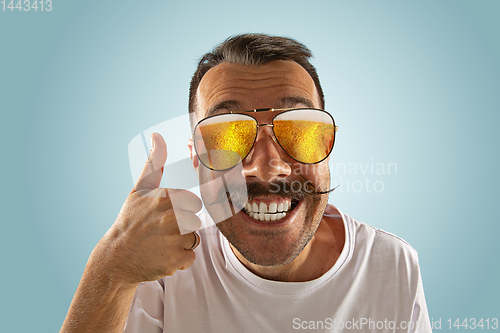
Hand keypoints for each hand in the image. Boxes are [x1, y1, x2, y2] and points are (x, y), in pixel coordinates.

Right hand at [94, 132, 201, 283]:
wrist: (115, 258)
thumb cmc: (130, 220)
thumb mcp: (139, 189)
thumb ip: (154, 163)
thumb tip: (157, 135)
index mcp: (167, 197)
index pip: (194, 203)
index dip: (181, 210)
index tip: (163, 215)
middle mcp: (172, 217)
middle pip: (196, 221)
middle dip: (183, 227)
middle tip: (160, 231)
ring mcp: (174, 239)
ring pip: (194, 239)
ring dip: (181, 244)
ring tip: (159, 243)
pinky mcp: (176, 260)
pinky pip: (190, 257)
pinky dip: (178, 260)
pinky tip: (161, 256)